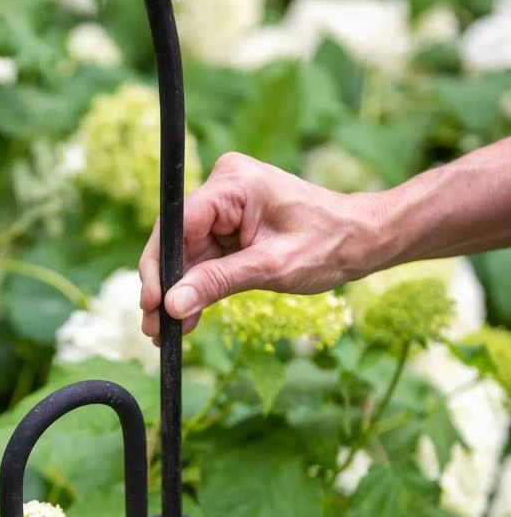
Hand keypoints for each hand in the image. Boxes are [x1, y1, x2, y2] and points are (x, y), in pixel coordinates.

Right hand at [139, 152, 386, 340]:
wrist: (363, 241)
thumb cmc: (330, 244)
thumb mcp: (272, 268)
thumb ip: (219, 282)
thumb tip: (172, 304)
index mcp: (233, 183)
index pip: (177, 224)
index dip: (158, 266)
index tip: (152, 304)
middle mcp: (224, 188)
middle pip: (176, 241)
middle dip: (165, 286)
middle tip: (153, 328)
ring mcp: (226, 208)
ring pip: (186, 254)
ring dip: (177, 293)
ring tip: (164, 333)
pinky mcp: (231, 227)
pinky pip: (203, 259)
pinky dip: (196, 288)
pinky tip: (186, 318)